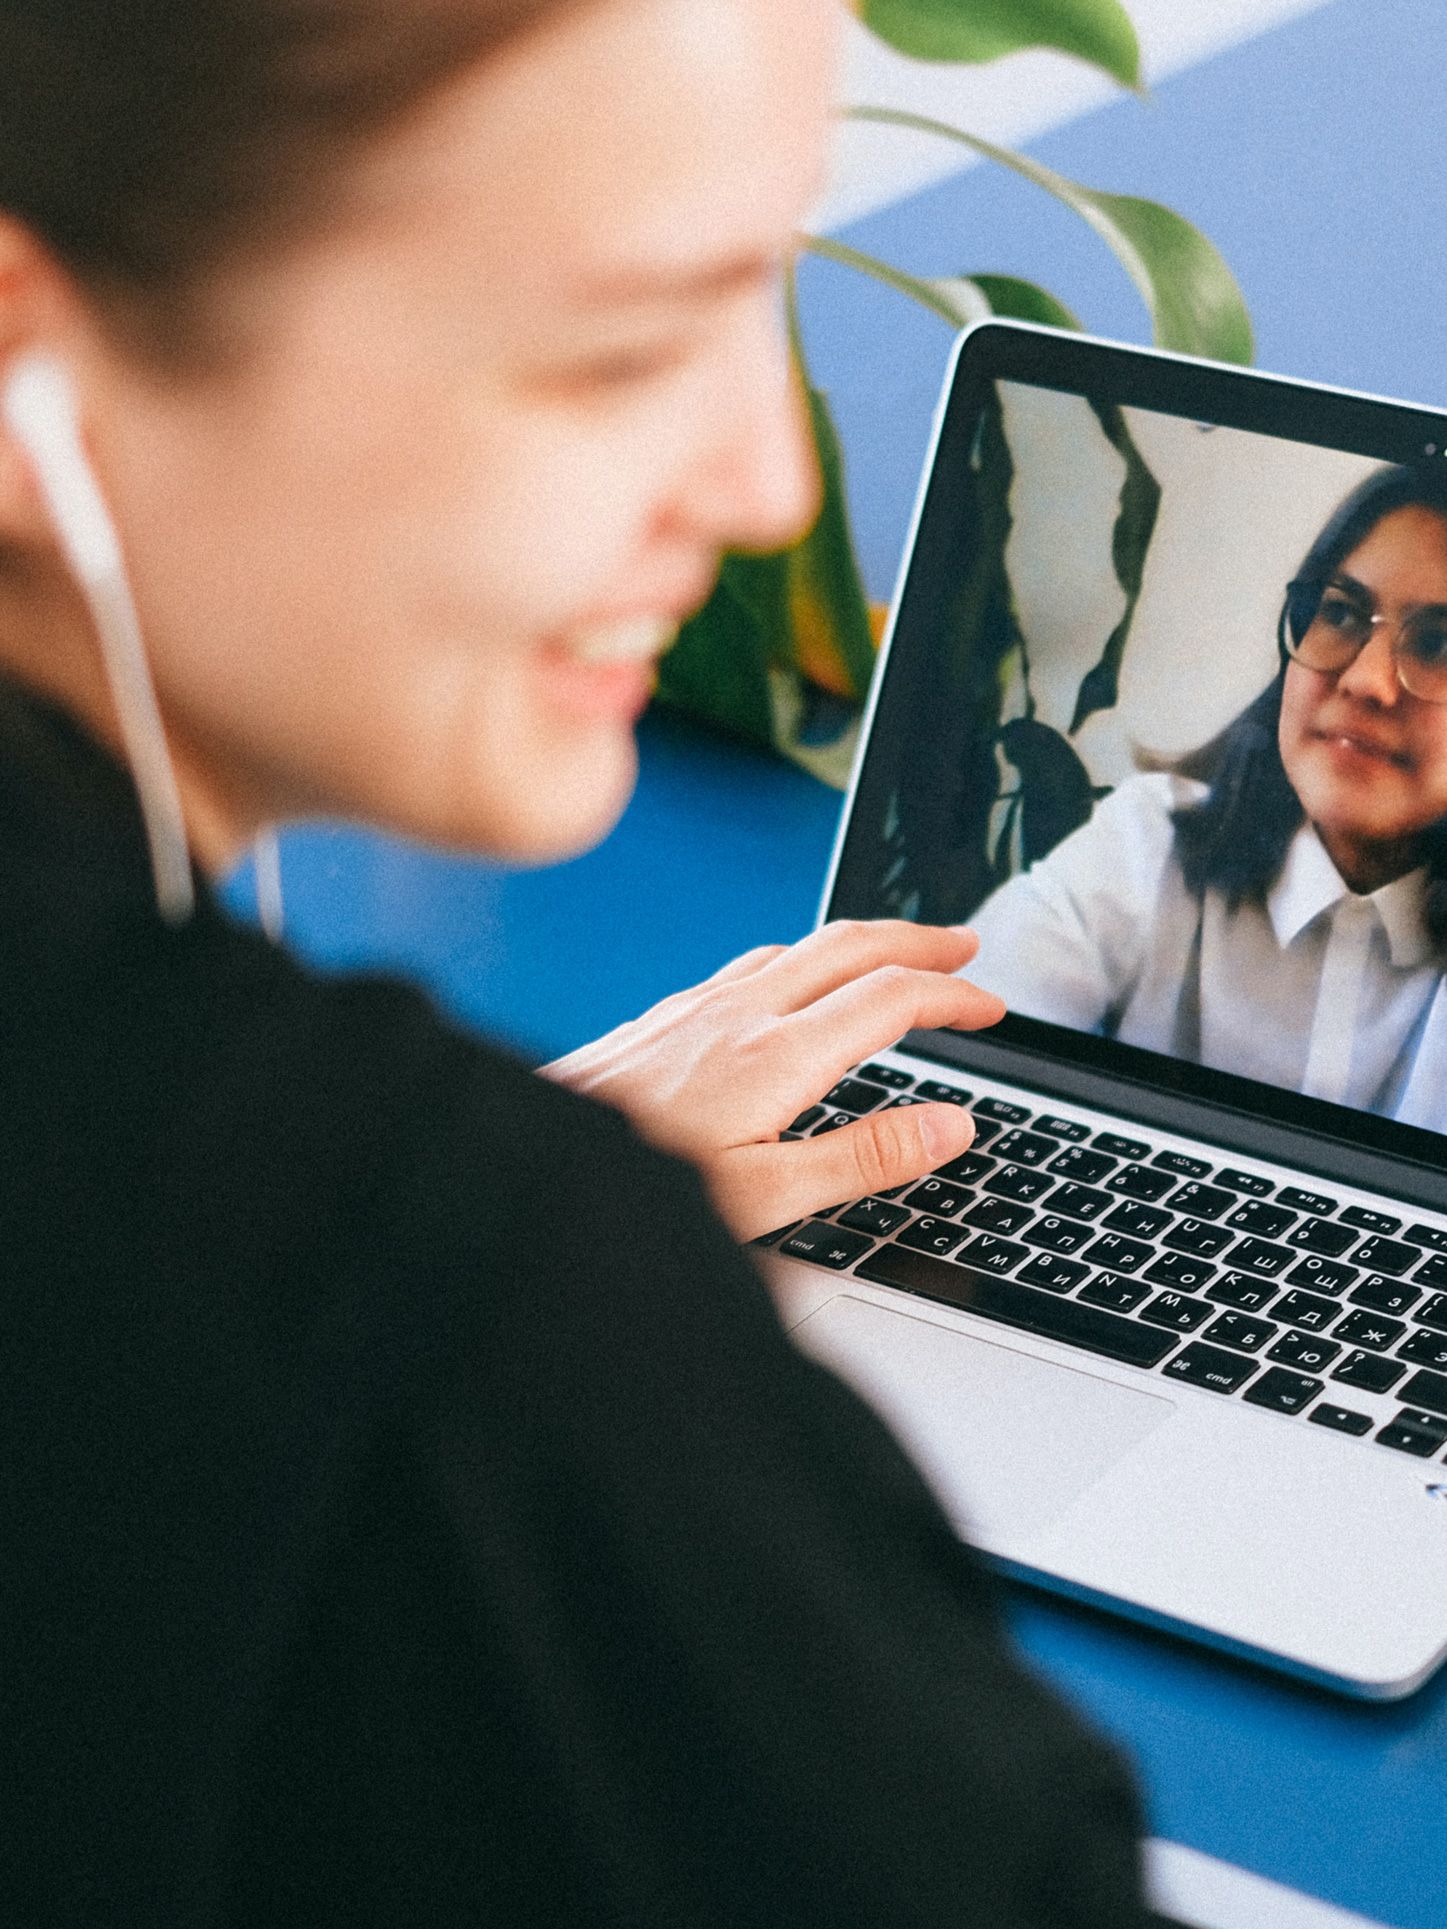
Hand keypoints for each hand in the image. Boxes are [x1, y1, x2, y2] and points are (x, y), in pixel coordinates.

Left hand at [542, 920, 1005, 1241]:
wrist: (533, 1156)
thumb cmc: (640, 1186)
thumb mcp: (765, 1196)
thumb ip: (864, 1158)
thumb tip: (952, 1125)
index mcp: (777, 1056)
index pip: (890, 1000)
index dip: (952, 996)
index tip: (993, 1008)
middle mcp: (740, 1013)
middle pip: (851, 946)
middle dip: (919, 941)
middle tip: (967, 949)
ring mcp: (699, 1005)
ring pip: (802, 946)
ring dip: (866, 943)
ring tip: (901, 955)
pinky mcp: (668, 1014)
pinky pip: (756, 961)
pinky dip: (808, 955)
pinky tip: (797, 977)